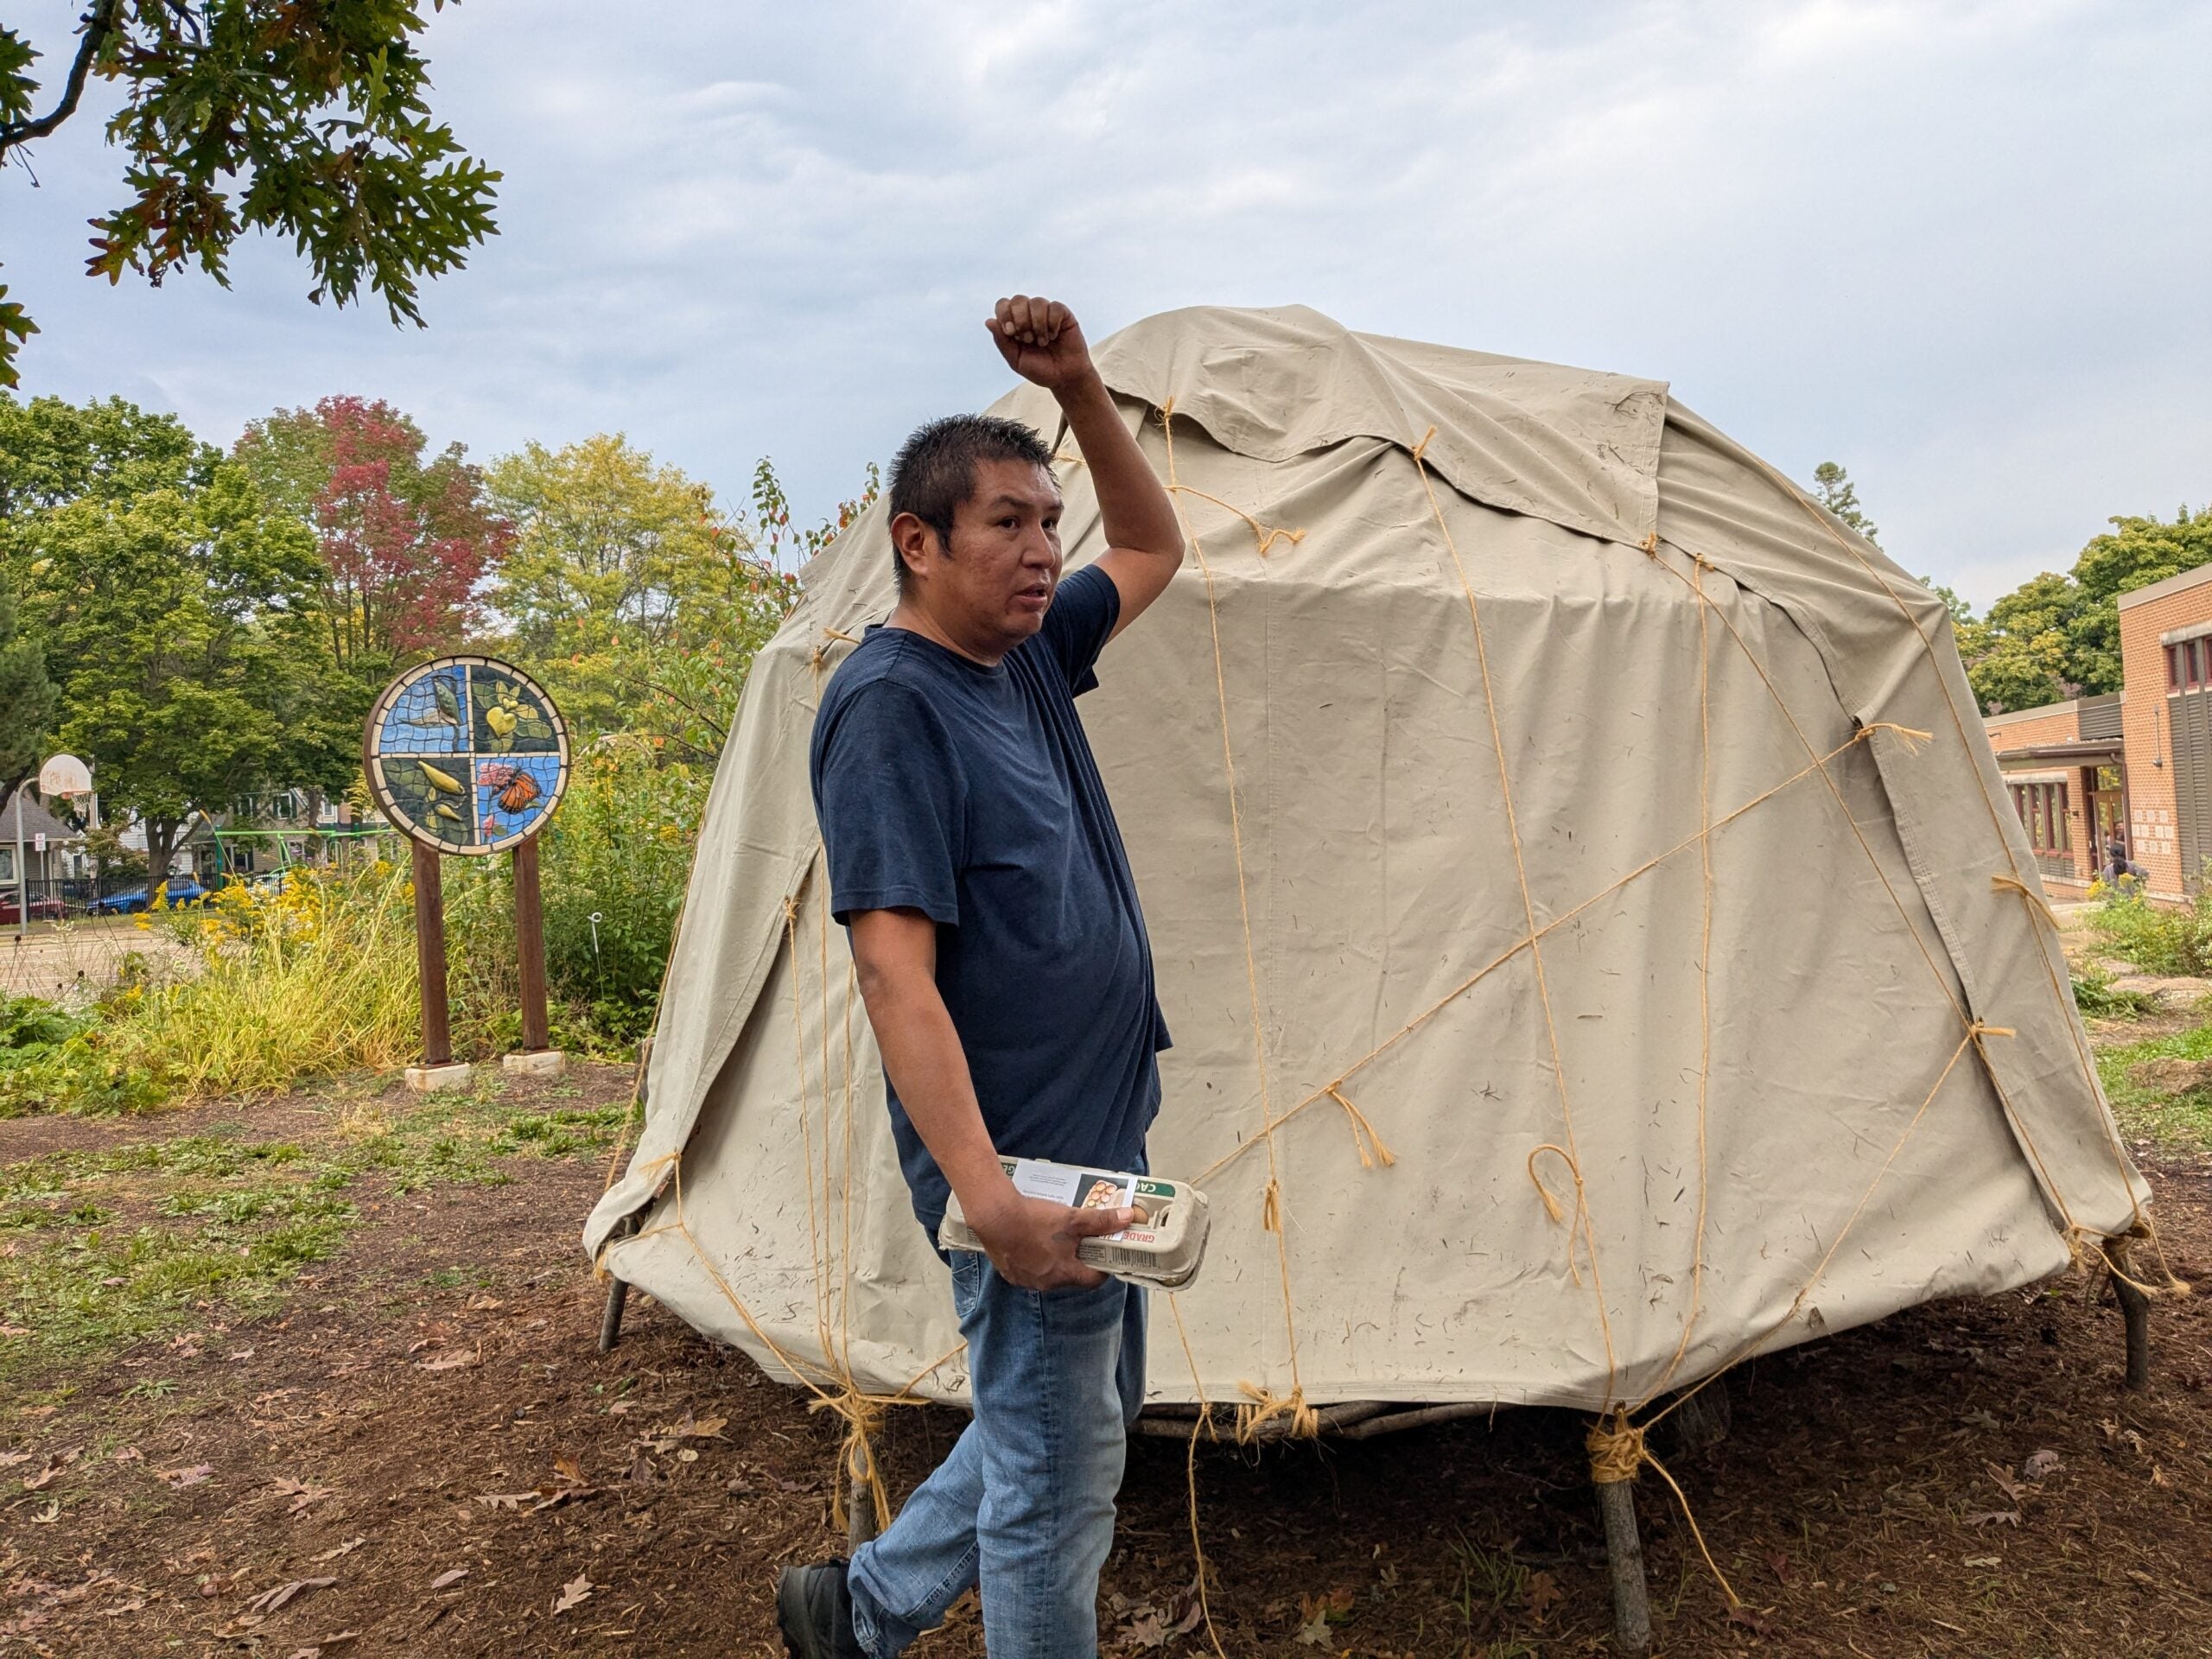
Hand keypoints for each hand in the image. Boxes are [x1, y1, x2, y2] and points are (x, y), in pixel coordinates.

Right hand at [963, 1187, 1139, 1290]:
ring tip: (1053, 1238)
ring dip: (1054, 1260)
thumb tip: (1128, 1218)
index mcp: (1064, 1274)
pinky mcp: (1008, 1273)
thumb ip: (1101, 1221)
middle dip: (1077, 1260)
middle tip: (1079, 1240)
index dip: (1102, 1267)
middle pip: (1070, 1276)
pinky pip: (1027, 1270)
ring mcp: (1024, 1280)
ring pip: (1047, 1273)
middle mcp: (1045, 1284)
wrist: (995, 1216)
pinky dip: (1033, 1259)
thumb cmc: (1036, 1220)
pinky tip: (1030, 1241)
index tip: (1104, 1254)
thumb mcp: (1073, 1218)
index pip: (1093, 1280)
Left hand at [985, 295, 1097, 394]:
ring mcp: (1047, 313)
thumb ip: (1002, 342)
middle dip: (1021, 319)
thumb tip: (988, 321)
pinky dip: (1052, 323)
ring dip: (1038, 324)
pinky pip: (1055, 307)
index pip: (1003, 304)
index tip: (1010, 332)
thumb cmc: (1040, 370)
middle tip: (1028, 339)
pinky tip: (1054, 336)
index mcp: (1015, 323)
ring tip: (1043, 342)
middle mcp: (1030, 314)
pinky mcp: (1064, 315)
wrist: (1064, 379)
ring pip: (1037, 302)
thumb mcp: (1016, 360)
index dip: (1004, 314)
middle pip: (1018, 299)